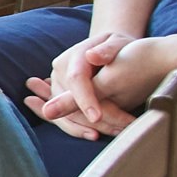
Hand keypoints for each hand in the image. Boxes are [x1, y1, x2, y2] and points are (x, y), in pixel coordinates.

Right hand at [25, 30, 150, 139]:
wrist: (112, 49)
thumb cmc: (119, 47)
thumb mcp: (118, 42)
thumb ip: (107, 49)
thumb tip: (91, 56)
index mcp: (73, 57)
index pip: (75, 80)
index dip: (84, 99)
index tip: (97, 117)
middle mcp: (59, 71)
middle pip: (68, 101)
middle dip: (90, 119)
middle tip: (119, 129)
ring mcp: (57, 85)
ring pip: (64, 112)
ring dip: (86, 126)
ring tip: (114, 132)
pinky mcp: (60, 98)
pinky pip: (64, 116)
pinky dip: (78, 127)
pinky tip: (93, 135)